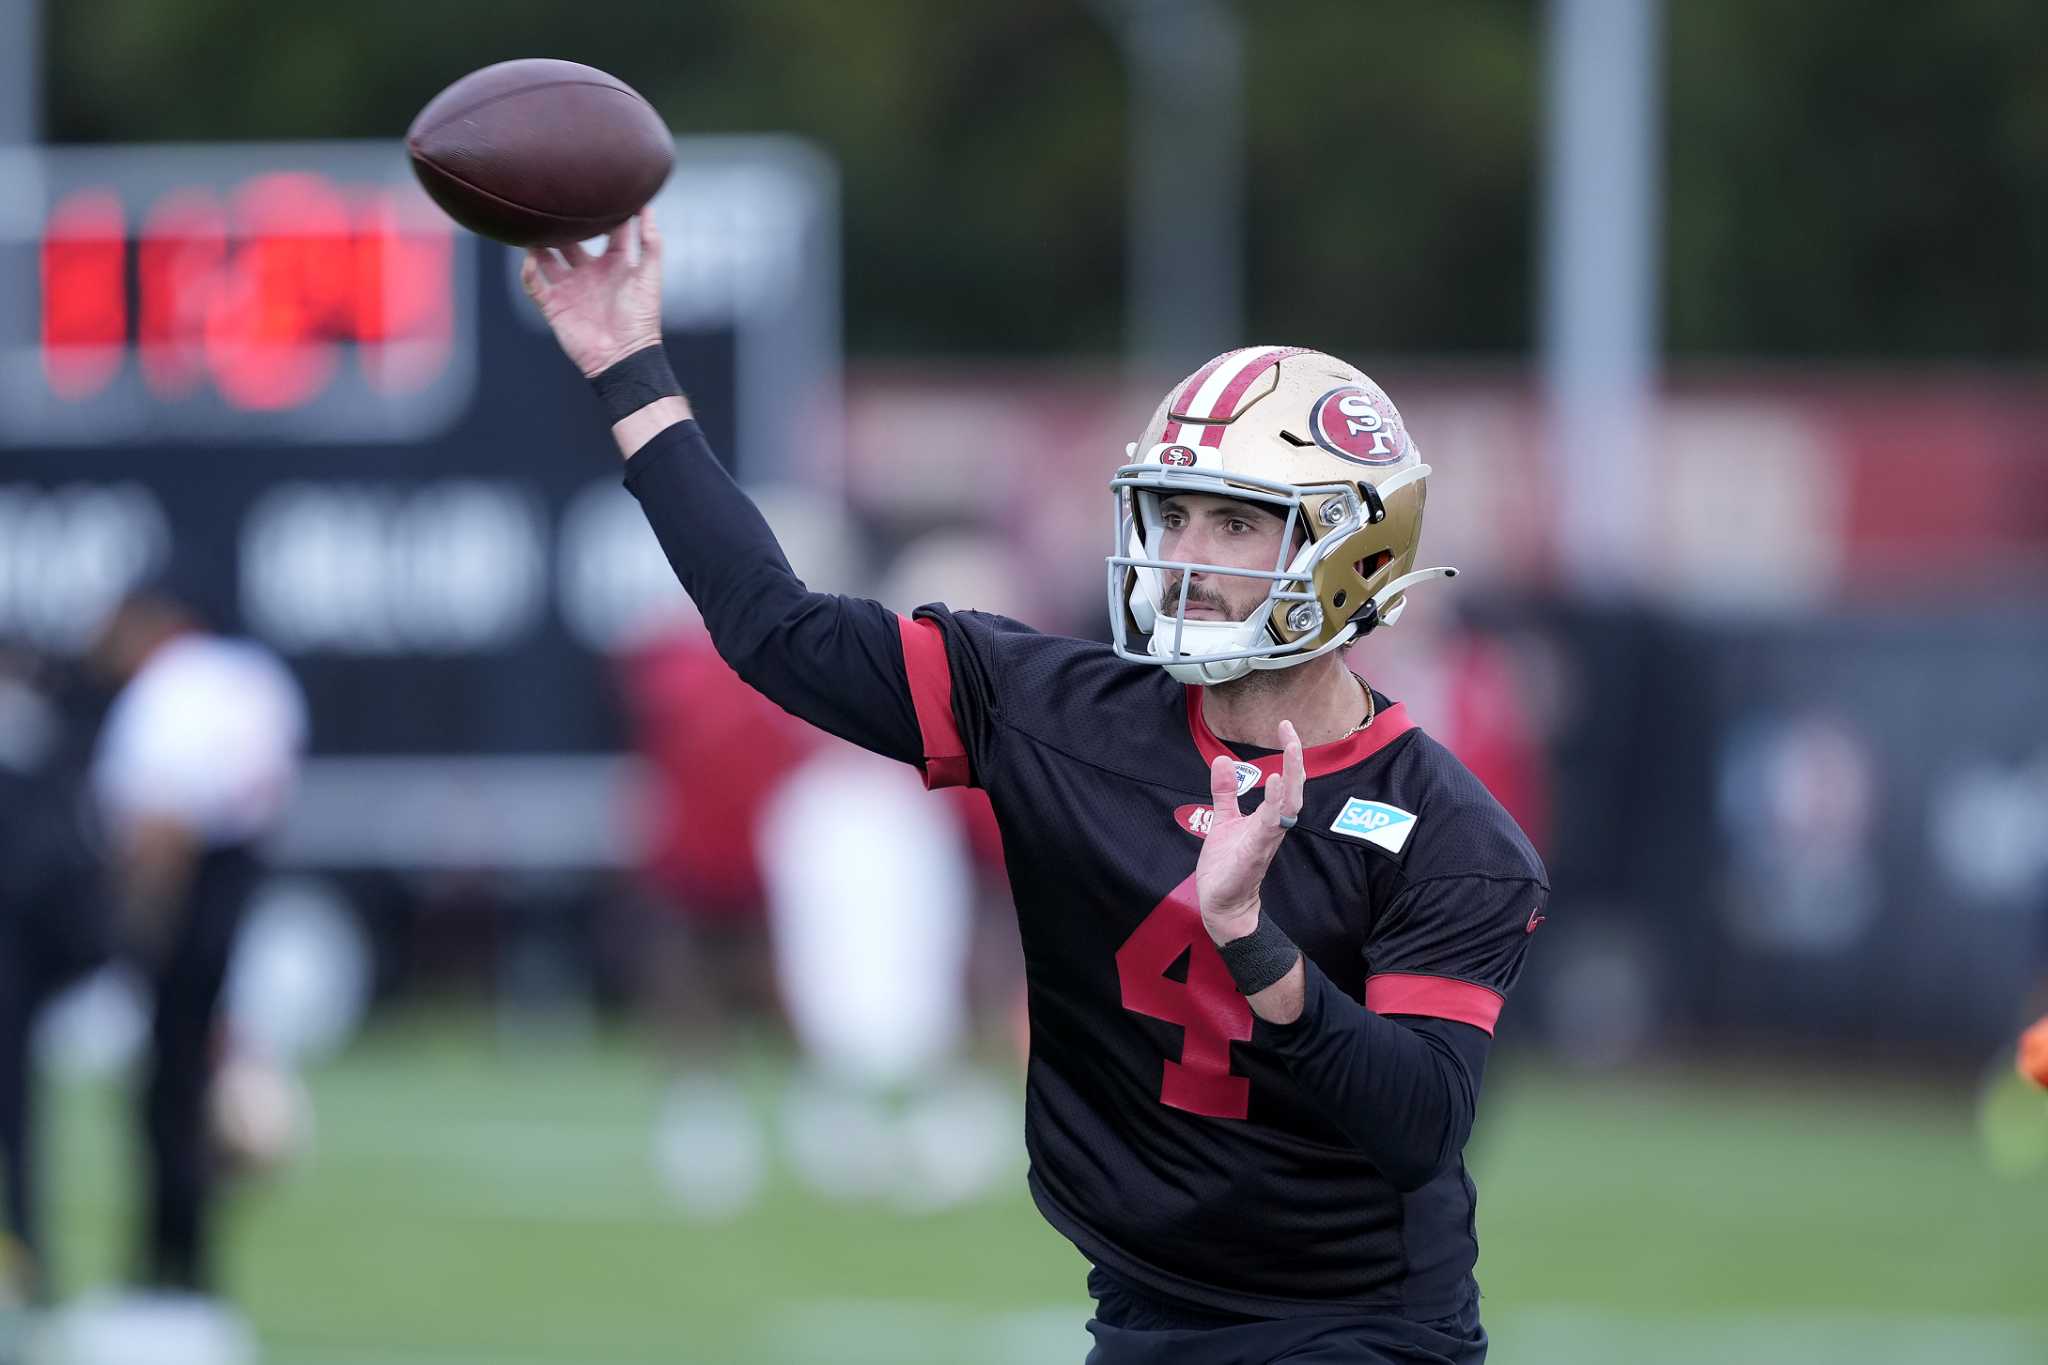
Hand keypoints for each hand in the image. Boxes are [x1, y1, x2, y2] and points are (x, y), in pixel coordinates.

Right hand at [520, 208, 664, 376]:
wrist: (623, 356)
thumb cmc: (640, 318)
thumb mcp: (649, 275)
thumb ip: (650, 242)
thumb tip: (647, 207)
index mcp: (614, 264)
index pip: (606, 232)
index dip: (601, 213)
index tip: (594, 188)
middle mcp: (589, 272)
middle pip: (570, 241)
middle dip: (562, 225)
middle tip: (553, 201)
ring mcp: (570, 288)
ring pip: (546, 258)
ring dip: (538, 243)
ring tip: (530, 223)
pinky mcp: (554, 305)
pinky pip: (534, 284)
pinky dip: (528, 271)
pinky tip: (528, 258)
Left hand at [1196, 720, 1306, 941]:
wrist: (1220, 903)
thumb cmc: (1226, 864)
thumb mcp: (1223, 819)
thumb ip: (1225, 792)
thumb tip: (1221, 760)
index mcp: (1268, 817)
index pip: (1285, 781)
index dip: (1289, 755)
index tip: (1285, 726)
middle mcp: (1273, 826)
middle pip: (1294, 789)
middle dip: (1296, 760)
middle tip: (1292, 732)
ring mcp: (1266, 839)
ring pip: (1288, 806)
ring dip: (1290, 778)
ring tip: (1292, 749)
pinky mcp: (1254, 853)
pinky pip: (1269, 826)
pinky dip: (1273, 804)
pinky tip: (1272, 783)